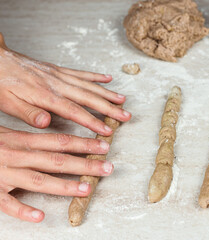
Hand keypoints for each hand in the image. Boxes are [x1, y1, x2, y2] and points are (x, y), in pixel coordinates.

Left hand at [0, 33, 130, 135]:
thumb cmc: (0, 84)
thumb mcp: (7, 103)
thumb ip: (28, 113)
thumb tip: (46, 123)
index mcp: (46, 96)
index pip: (74, 111)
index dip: (93, 122)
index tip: (107, 131)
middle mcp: (57, 84)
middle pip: (88, 98)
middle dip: (109, 108)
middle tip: (126, 116)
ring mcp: (60, 75)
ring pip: (89, 85)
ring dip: (107, 93)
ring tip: (123, 100)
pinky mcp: (58, 70)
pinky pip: (81, 73)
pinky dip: (95, 77)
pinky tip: (107, 79)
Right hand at [0, 126, 113, 222]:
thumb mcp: (6, 132)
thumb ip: (29, 134)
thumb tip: (51, 127)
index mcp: (22, 141)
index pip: (60, 141)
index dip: (84, 144)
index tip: (104, 146)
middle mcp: (17, 156)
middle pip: (57, 161)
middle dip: (85, 165)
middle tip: (108, 168)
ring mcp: (5, 175)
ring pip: (39, 181)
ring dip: (65, 186)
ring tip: (86, 189)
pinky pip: (6, 204)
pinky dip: (22, 210)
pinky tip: (39, 216)